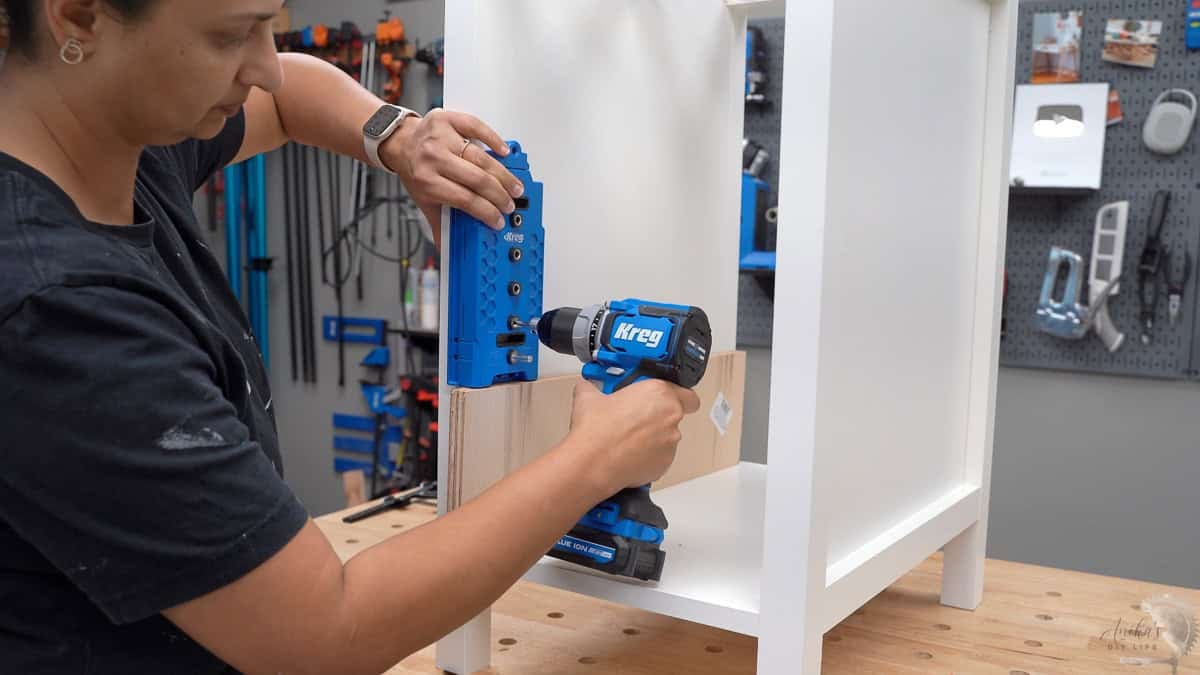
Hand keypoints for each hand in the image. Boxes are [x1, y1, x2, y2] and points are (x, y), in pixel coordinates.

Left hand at [382, 109, 524, 246]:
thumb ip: (438, 223)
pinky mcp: (450, 119)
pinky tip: (504, 153)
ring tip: (513, 185)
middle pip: (478, 179)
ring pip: (482, 157)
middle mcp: (434, 157)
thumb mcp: (423, 199)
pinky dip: (493, 140)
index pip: (466, 200)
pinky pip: (477, 128)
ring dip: (503, 174)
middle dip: (500, 195)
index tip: (498, 220)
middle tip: (510, 203)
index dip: (486, 212)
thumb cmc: (415, 170)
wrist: (400, 142)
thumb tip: (449, 249)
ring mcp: (442, 136)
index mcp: (427, 181)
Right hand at [566, 380, 701, 493]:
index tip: (661, 398)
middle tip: (634, 416)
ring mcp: (670, 443)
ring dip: (652, 436)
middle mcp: (670, 418)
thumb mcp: (588, 397)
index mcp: (660, 394)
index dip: (677, 396)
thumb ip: (593, 388)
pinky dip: (647, 455)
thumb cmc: (596, 430)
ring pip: (667, 437)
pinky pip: (659, 456)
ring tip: (626, 437)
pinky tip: (627, 453)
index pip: (688, 394)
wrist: (592, 462)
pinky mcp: (663, 465)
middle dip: (657, 416)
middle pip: (673, 415)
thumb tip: (587, 388)